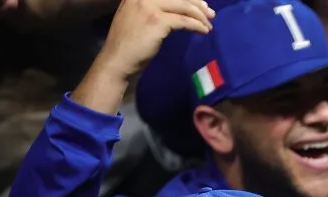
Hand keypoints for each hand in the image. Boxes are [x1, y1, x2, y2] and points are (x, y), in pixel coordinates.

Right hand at [95, 0, 213, 80]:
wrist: (117, 60)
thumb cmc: (129, 43)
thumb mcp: (137, 17)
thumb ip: (154, 8)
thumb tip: (178, 7)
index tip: (201, 3)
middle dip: (197, 4)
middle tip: (210, 13)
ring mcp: (148, 6)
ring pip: (184, 6)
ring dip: (200, 16)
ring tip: (208, 24)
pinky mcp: (157, 21)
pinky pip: (184, 21)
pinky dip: (197, 26)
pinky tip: (204, 31)